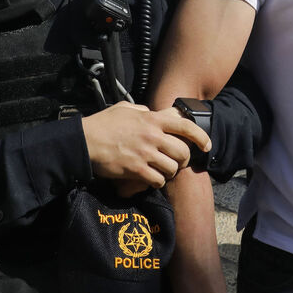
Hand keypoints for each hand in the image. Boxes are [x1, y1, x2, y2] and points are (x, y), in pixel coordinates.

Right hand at [81, 102, 211, 188]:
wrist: (84, 141)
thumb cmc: (102, 124)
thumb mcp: (124, 108)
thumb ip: (142, 109)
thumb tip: (150, 111)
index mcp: (152, 119)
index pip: (186, 125)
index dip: (201, 136)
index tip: (207, 145)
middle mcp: (152, 136)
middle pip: (183, 152)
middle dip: (184, 161)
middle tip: (178, 163)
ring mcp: (145, 153)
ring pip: (172, 169)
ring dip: (169, 173)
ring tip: (162, 172)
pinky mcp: (136, 170)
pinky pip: (158, 181)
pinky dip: (157, 183)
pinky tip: (150, 180)